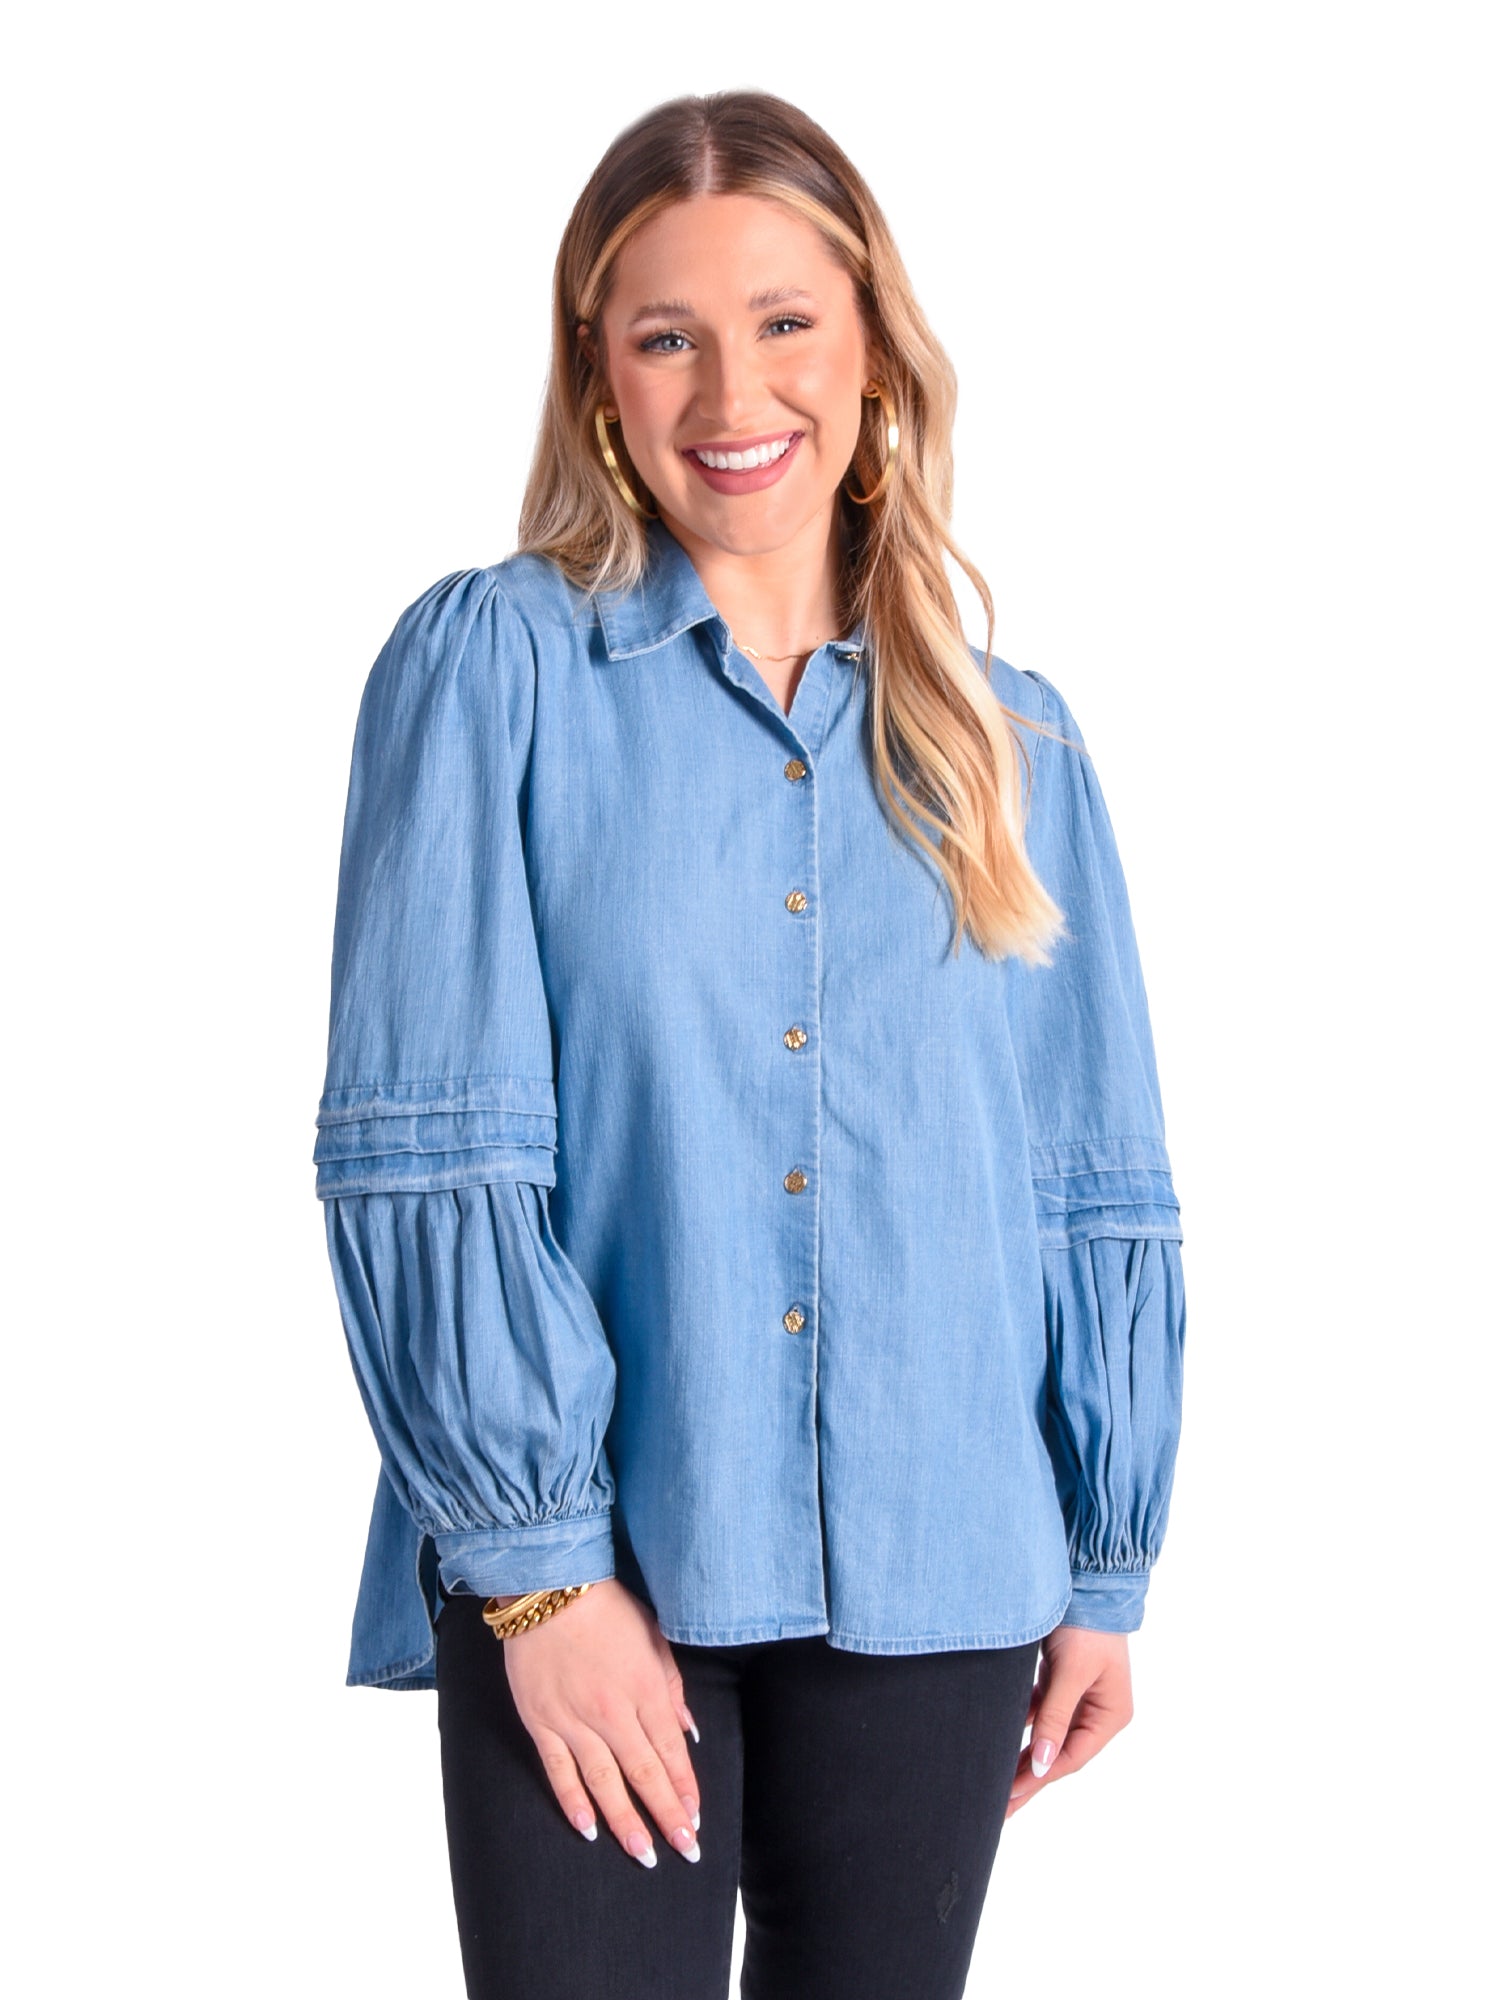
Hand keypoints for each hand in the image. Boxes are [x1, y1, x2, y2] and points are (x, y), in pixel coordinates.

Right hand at [497, 1579, 702, 1867]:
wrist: (549, 1589)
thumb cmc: (607, 1608)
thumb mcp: (654, 1637)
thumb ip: (671, 1686)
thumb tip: (686, 1731)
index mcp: (645, 1689)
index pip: (671, 1752)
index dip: (685, 1788)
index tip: (696, 1817)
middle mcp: (613, 1712)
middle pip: (645, 1775)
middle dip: (667, 1816)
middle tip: (685, 1849)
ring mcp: (574, 1720)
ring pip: (605, 1783)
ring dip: (626, 1822)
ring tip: (644, 1853)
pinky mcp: (541, 1722)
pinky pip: (559, 1771)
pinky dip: (573, 1802)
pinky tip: (588, 1829)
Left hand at [1004, 1624, 1132, 1819]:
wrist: (1085, 1581)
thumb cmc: (1085, 1626)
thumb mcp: (1071, 1673)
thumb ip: (1055, 1718)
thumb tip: (1041, 1765)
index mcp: (1110, 1715)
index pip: (1070, 1757)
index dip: (1039, 1777)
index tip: (1008, 1794)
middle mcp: (1097, 1710)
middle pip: (1058, 1753)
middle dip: (1029, 1777)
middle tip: (998, 1808)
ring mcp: (1078, 1696)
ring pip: (1046, 1736)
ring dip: (1022, 1755)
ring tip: (995, 1783)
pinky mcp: (1060, 1680)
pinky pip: (1038, 1712)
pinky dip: (1020, 1726)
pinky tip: (998, 1741)